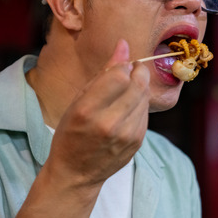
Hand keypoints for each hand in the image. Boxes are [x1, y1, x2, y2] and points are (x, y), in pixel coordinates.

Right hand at [48, 39, 150, 187]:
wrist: (76, 173)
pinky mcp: (138, 142)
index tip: (119, 67)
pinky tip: (126, 110)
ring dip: (139, 88)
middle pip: (138, 84)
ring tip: (124, 93)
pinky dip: (139, 105)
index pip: (119, 75)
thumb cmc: (71, 132)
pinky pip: (146, 113)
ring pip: (145, 97)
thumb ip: (104, 72)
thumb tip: (124, 44)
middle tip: (131, 71)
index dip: (122, 66)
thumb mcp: (79, 100)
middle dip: (138, 72)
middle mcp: (109, 124)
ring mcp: (127, 135)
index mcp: (87, 111)